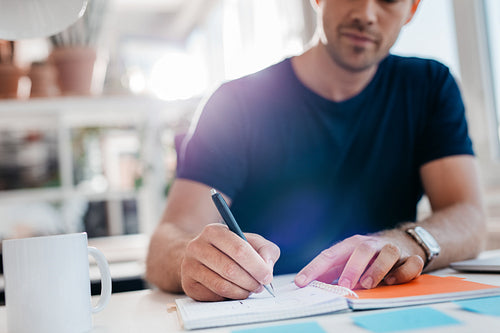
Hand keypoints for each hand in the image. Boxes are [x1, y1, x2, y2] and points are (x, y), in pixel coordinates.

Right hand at [181, 224, 279, 300]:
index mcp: (214, 231)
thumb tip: (266, 267)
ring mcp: (189, 266)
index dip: (256, 265)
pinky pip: (213, 296)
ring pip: (221, 286)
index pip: (239, 249)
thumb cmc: (231, 250)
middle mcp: (197, 246)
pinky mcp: (188, 284)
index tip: (267, 276)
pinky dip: (229, 297)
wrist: (202, 257)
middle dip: (250, 281)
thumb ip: (266, 250)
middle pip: (230, 269)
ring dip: (241, 292)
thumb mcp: (251, 242)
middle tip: (260, 286)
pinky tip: (234, 291)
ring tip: (250, 289)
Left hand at [294, 233, 423, 289]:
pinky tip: (393, 281)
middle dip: (352, 267)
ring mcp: (392, 250)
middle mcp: (371, 245)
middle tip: (344, 284)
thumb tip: (307, 286)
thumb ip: (330, 273)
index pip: (329, 255)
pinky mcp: (410, 257)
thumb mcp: (347, 261)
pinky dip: (404, 272)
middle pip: (361, 249)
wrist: (403, 242)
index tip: (301, 282)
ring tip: (368, 284)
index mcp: (351, 245)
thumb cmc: (368, 256)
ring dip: (378, 269)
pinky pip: (412, 262)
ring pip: (388, 253)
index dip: (314, 268)